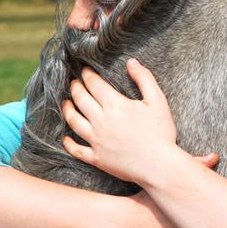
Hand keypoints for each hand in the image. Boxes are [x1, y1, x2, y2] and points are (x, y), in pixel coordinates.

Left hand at [61, 59, 203, 184]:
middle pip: (80, 100)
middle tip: (74, 83)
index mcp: (115, 105)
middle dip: (76, 88)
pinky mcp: (96, 157)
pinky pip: (76, 149)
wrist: (158, 164)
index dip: (88, 75)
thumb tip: (132, 63)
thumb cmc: (161, 132)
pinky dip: (68, 143)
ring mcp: (96, 140)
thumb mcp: (157, 101)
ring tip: (66, 103)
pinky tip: (66, 139)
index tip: (85, 70)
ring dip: (67, 110)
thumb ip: (144, 79)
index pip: (94, 85)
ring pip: (73, 121)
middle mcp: (100, 120)